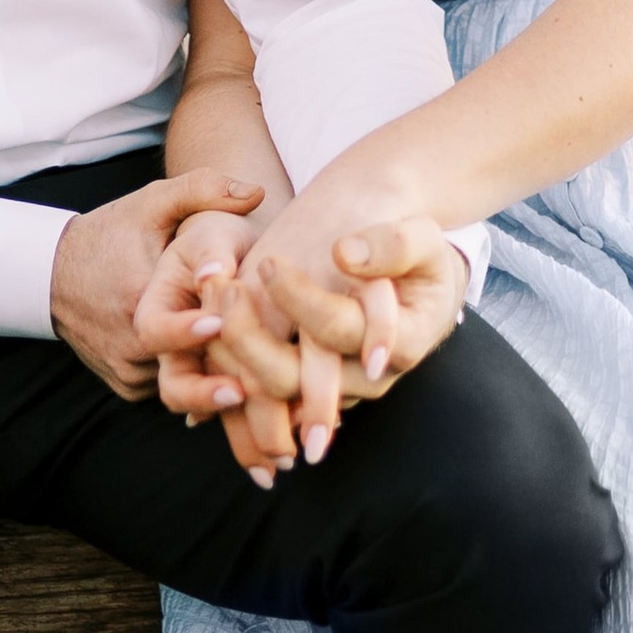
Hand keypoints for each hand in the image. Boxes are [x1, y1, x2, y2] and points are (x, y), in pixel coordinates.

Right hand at [51, 172, 262, 399]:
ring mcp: (124, 369)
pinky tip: (219, 366)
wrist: (57, 272)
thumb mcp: (154, 202)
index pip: (166, 329)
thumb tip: (255, 193)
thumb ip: (203, 189)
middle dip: (214, 372)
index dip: (194, 331)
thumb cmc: (113, 232)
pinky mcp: (124, 384)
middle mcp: (126, 344)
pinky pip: (166, 387)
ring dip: (207, 376)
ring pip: (178, 380)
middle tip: (250, 384)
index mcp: (133, 301)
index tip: (221, 325)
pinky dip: (190, 376)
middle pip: (179, 368)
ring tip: (251, 375)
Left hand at [208, 191, 468, 462]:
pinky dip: (230, 365)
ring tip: (213, 301)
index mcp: (401, 344)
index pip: (340, 330)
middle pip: (294, 380)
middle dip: (252, 340)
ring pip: (270, 393)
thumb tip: (344, 254)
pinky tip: (208, 321)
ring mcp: (332, 384)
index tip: (271, 260)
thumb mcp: (423, 239)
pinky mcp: (308, 377)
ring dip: (233, 354)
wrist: (414, 277)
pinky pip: (262, 389)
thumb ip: (393, 245)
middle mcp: (361, 377)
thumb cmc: (420, 254)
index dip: (302, 301)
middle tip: (227, 288)